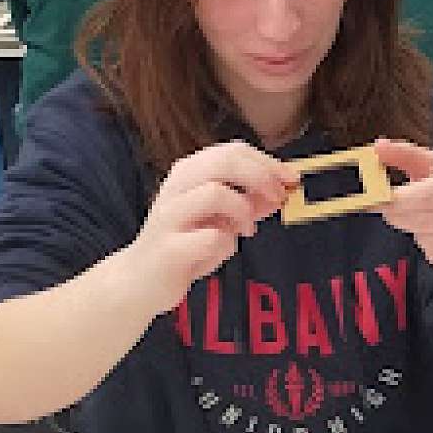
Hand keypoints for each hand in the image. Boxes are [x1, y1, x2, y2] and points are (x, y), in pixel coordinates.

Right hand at [122, 143, 297, 316]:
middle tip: (278, 197)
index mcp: (189, 173)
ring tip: (247, 230)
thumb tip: (284, 190)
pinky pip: (211, 238)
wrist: (141, 281)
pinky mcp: (169, 247)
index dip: (267, 162)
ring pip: (215, 193)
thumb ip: (249, 203)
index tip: (291, 178)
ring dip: (242, 210)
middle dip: (261, 177)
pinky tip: (220, 250)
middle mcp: (176, 187)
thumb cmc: (184, 244)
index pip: (233, 151)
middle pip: (224, 162)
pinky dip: (226, 244)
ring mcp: (170, 216)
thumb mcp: (222, 219)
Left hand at [375, 139, 432, 274]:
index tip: (373, 201)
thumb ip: (407, 156)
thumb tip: (377, 146)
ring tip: (431, 222)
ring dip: (419, 234)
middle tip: (393, 212)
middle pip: (422, 220)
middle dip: (400, 217)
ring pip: (429, 241)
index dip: (394, 201)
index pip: (423, 195)